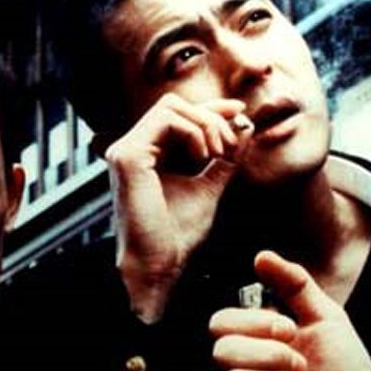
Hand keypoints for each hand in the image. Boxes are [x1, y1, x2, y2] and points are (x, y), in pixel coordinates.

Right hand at [105, 93, 251, 321]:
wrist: (161, 265)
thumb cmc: (178, 235)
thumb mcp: (209, 186)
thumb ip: (225, 157)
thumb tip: (244, 126)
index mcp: (147, 155)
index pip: (178, 116)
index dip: (210, 108)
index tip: (239, 112)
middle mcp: (131, 148)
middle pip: (174, 104)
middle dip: (210, 117)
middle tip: (230, 145)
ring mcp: (125, 150)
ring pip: (170, 106)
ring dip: (204, 124)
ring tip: (218, 153)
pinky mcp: (128, 155)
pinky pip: (166, 120)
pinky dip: (193, 132)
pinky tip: (203, 156)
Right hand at [210, 251, 370, 370]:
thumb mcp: (325, 317)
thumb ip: (294, 283)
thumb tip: (262, 256)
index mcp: (252, 340)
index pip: (220, 322)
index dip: (257, 323)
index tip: (291, 330)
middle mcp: (240, 370)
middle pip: (222, 351)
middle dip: (274, 355)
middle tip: (301, 366)